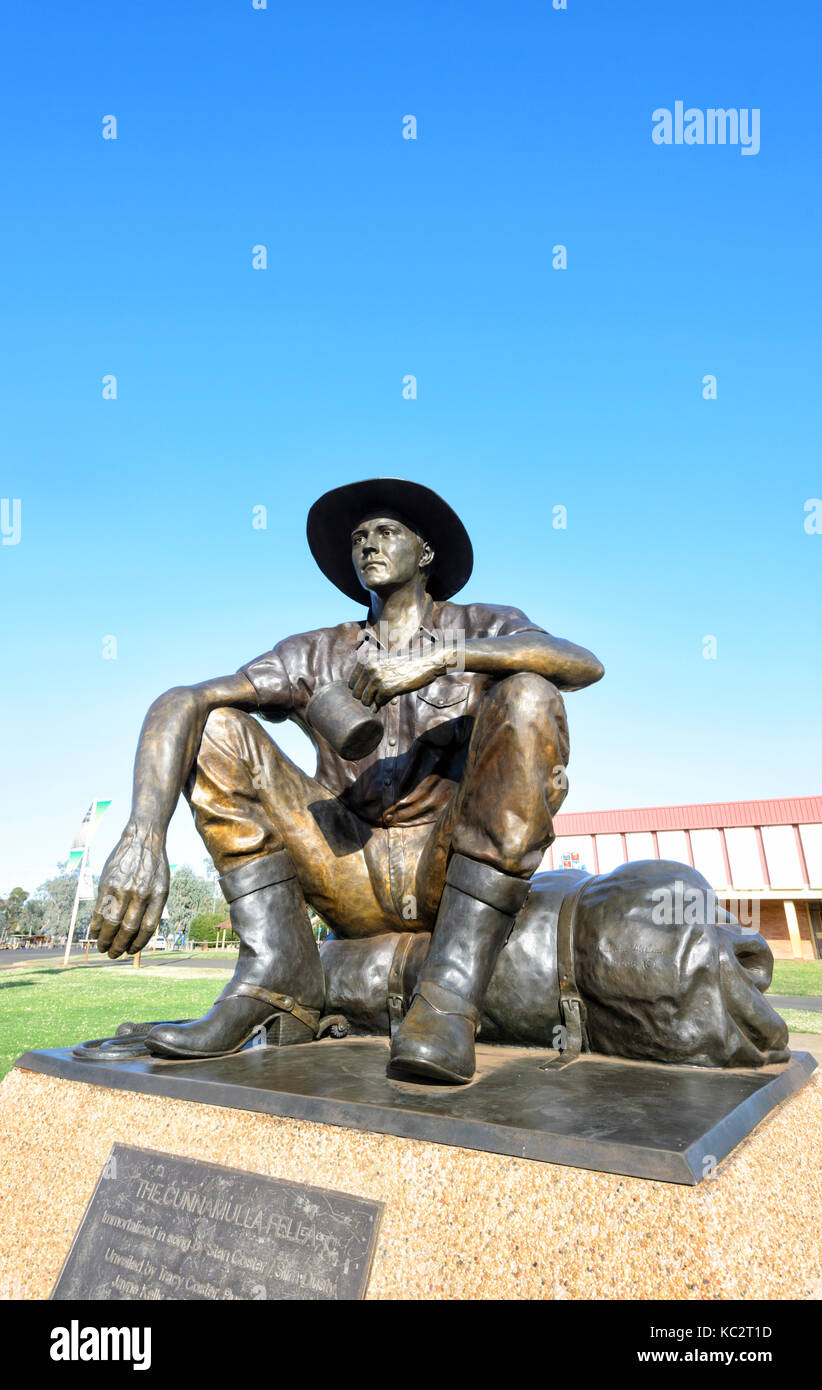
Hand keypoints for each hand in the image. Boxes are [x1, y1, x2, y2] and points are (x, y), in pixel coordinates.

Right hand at [89, 822, 169, 957]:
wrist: (143, 838)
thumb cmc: (154, 865)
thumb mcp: (161, 885)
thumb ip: (153, 907)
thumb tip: (139, 933)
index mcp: (158, 896)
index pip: (147, 928)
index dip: (138, 944)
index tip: (131, 951)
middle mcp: (141, 894)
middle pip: (128, 929)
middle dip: (120, 946)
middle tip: (114, 955)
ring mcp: (123, 889)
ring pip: (112, 923)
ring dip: (105, 940)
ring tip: (103, 948)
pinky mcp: (107, 884)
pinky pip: (100, 910)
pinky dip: (96, 926)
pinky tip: (95, 934)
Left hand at [348, 649, 443, 708]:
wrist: (426, 661)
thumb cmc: (406, 661)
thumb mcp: (383, 660)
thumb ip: (370, 671)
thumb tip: (357, 694)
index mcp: (365, 659)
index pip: (351, 682)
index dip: (359, 689)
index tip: (367, 692)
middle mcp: (369, 667)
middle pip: (356, 693)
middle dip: (364, 698)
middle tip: (373, 699)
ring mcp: (377, 678)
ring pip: (365, 700)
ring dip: (372, 703)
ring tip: (380, 701)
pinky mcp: (387, 689)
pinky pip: (379, 703)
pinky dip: (383, 703)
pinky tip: (389, 699)